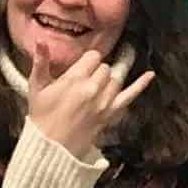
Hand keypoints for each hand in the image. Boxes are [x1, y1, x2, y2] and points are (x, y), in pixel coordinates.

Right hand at [20, 51, 153, 159]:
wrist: (51, 146)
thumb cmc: (42, 116)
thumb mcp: (37, 86)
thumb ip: (41, 62)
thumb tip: (40, 41)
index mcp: (74, 79)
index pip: (92, 57)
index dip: (87, 60)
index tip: (81, 67)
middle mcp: (92, 88)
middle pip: (104, 68)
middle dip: (96, 71)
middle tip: (85, 80)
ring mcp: (104, 101)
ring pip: (115, 78)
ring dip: (109, 78)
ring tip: (101, 82)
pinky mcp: (111, 113)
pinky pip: (130, 95)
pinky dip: (140, 85)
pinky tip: (150, 74)